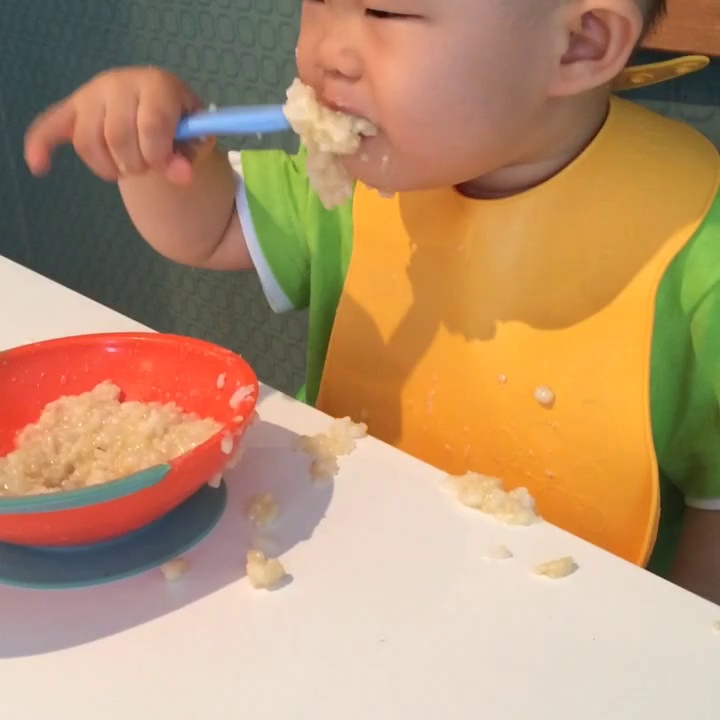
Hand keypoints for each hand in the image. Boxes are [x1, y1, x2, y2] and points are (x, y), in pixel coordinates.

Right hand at [24, 66, 204, 184]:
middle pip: (117, 137)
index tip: (167, 168)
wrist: (161, 109)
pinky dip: (41, 146)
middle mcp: (119, 82)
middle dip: (135, 164)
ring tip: (126, 169)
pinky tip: (39, 167)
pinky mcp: (71, 109)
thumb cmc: (181, 124)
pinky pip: (49, 127)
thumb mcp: (196, 139)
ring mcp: (91, 94)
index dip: (158, 156)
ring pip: (87, 141)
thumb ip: (189, 157)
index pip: (151, 125)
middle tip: (147, 168)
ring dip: (109, 168)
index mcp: (156, 84)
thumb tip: (180, 174)